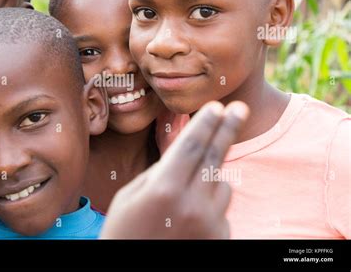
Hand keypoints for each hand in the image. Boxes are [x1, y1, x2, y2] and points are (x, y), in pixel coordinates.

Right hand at [100, 101, 248, 238]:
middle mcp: (191, 204)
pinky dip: (210, 205)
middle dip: (227, 128)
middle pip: (214, 156)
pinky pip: (221, 208)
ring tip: (185, 197)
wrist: (135, 271)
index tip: (216, 106)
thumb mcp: (131, 195)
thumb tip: (186, 153)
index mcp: (163, 189)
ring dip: (210, 179)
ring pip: (222, 184)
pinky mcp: (220, 238)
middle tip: (239, 108)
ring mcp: (209, 224)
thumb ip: (160, 172)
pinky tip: (188, 220)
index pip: (191, 145)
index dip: (205, 123)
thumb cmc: (124, 231)